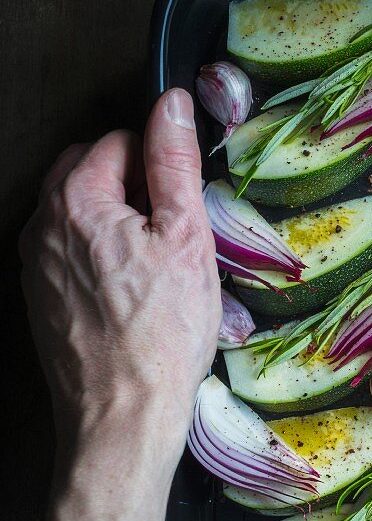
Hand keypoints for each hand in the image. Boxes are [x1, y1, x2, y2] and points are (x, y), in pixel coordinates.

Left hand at [19, 89, 220, 469]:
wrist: (121, 414)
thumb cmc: (161, 334)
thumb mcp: (186, 236)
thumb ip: (174, 162)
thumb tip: (173, 106)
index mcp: (76, 199)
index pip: (119, 141)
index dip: (159, 165)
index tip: (181, 203)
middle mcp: (42, 225)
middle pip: (91, 172)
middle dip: (132, 187)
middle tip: (172, 234)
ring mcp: (35, 264)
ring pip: (80, 214)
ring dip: (116, 223)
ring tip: (155, 269)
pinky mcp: (40, 298)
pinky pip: (71, 253)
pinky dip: (100, 257)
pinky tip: (132, 294)